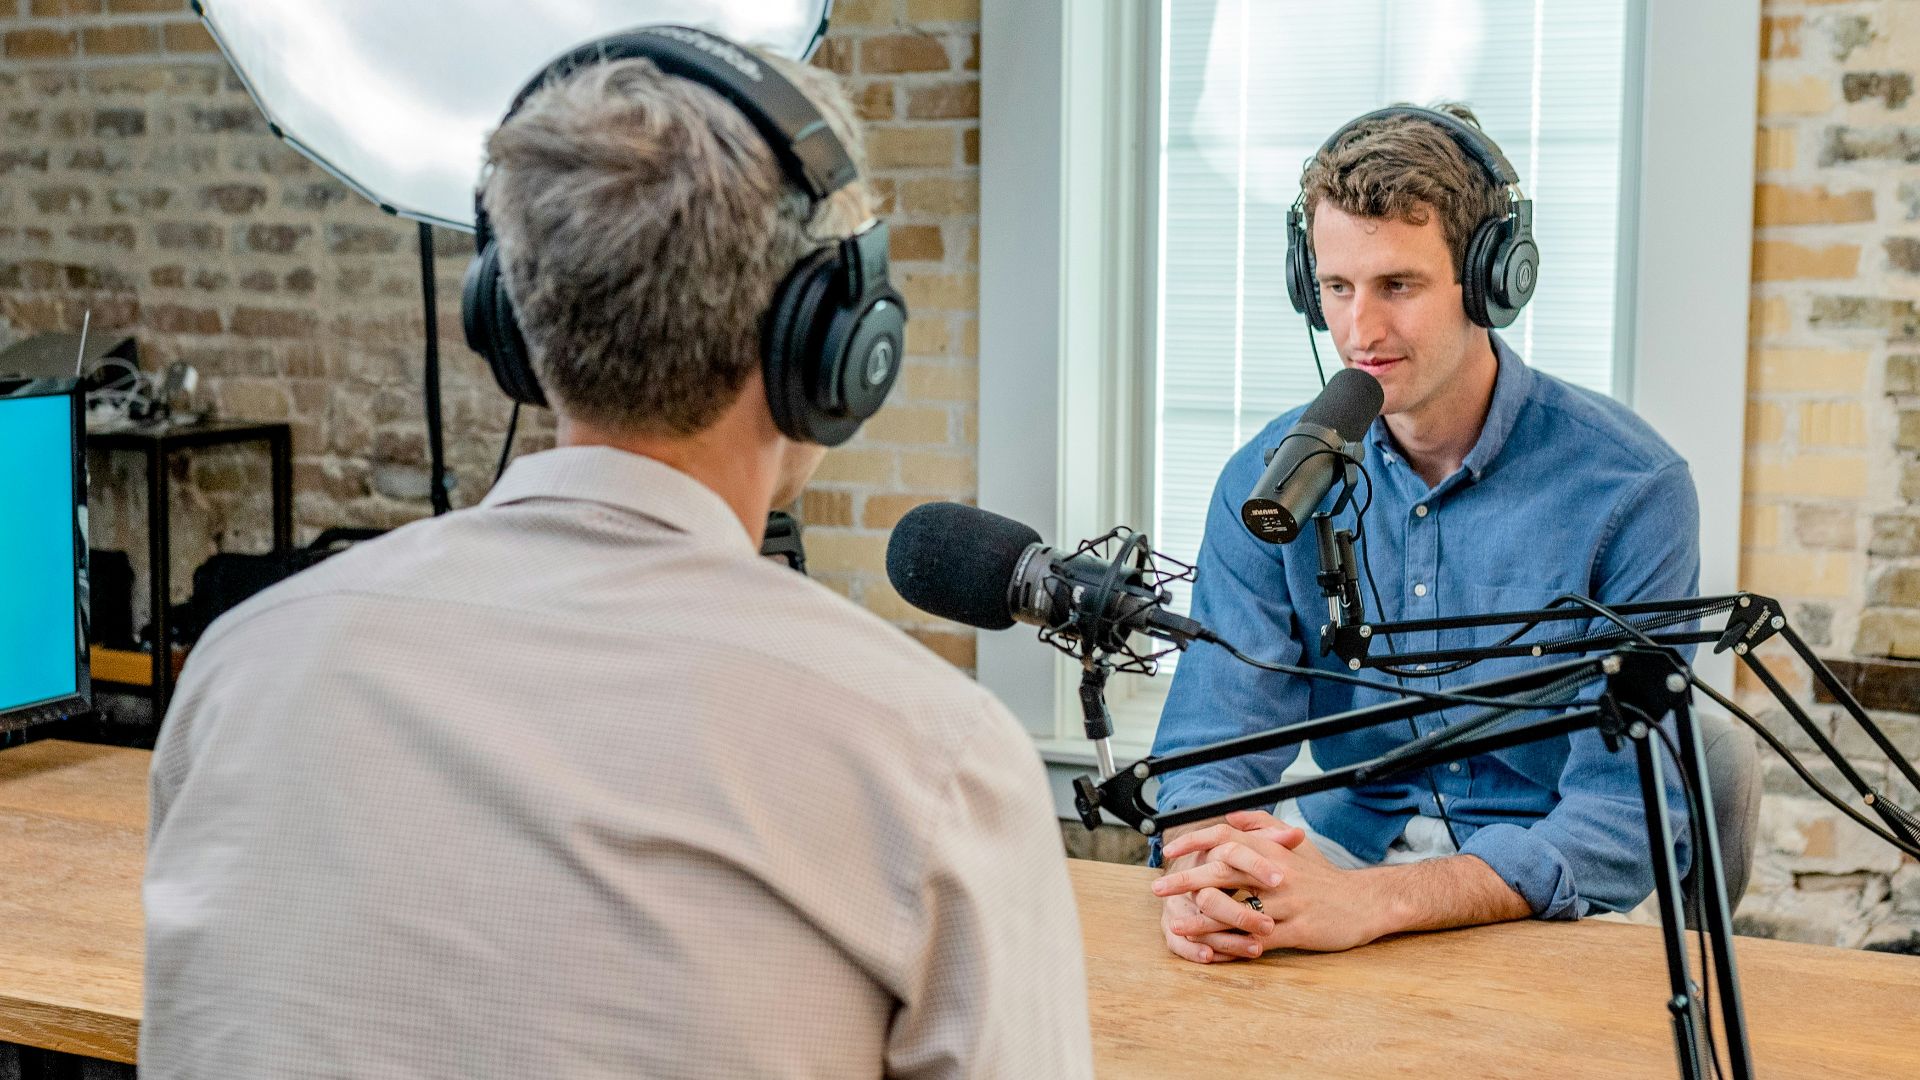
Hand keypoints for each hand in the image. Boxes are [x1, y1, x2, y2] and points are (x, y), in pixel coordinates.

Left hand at [1156, 810, 1402, 953]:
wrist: (1364, 903)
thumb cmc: (1323, 876)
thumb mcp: (1294, 845)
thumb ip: (1262, 826)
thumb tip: (1230, 816)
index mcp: (1272, 850)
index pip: (1226, 838)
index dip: (1195, 841)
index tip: (1168, 850)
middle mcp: (1276, 873)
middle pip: (1223, 872)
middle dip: (1186, 880)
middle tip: (1157, 889)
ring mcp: (1287, 902)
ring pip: (1236, 910)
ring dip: (1202, 919)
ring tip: (1176, 926)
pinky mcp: (1297, 930)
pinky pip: (1257, 940)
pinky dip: (1232, 946)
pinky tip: (1213, 951)